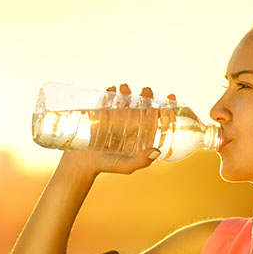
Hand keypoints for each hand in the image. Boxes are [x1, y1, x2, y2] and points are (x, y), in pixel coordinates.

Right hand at [59, 83, 176, 175]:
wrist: (81, 164)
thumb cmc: (106, 166)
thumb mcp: (125, 166)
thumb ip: (141, 162)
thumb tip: (157, 151)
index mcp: (140, 137)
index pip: (157, 121)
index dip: (166, 109)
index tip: (171, 97)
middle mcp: (130, 127)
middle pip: (142, 108)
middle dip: (146, 97)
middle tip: (146, 90)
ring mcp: (115, 121)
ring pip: (126, 102)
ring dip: (127, 93)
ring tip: (125, 87)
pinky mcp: (101, 117)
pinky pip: (108, 102)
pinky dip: (110, 94)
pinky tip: (111, 89)